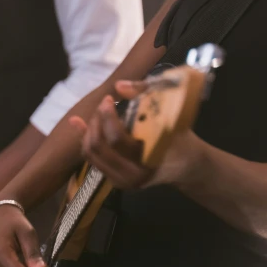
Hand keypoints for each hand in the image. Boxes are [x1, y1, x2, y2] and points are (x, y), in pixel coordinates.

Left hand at [69, 80, 202, 189]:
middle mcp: (132, 175)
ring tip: (100, 113)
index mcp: (147, 160)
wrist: (186, 165)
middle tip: (104, 104)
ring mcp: (122, 181)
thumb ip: (144, 97)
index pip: (116, 139)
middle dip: (96, 120)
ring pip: (91, 154)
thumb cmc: (180, 138)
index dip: (107, 116)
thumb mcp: (169, 116)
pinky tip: (80, 123)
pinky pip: (93, 159)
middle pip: (99, 146)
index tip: (108, 99)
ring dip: (90, 129)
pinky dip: (87, 139)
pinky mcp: (115, 181)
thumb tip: (118, 85)